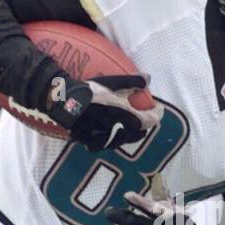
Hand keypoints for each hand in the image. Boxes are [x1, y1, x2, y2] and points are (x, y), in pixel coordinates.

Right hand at [46, 74, 160, 151]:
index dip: (156, 114)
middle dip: (144, 125)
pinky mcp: (88, 141)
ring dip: (130, 136)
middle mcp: (117, 130)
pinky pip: (102, 146)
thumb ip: (132, 81)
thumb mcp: (112, 82)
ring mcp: (102, 137)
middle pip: (136, 132)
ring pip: (121, 140)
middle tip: (147, 119)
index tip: (158, 109)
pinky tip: (109, 140)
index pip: (149, 120)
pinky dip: (109, 142)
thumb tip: (148, 78)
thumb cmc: (90, 91)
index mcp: (125, 116)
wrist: (65, 102)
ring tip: (133, 132)